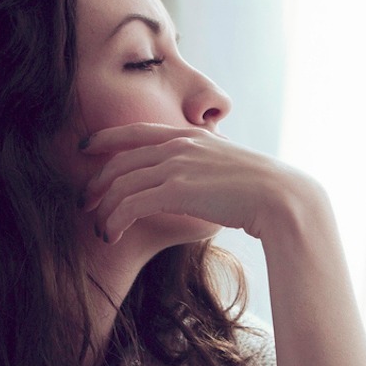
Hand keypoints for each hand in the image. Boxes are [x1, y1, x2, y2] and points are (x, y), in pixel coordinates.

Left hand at [80, 122, 323, 243]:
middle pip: (120, 160)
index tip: (85, 148)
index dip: (105, 138)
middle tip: (85, 203)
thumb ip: (205, 163)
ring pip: (121, 184)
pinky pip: (130, 204)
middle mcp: (178, 145)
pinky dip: (114, 220)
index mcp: (189, 135)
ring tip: (100, 229)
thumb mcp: (227, 163)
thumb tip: (198, 177)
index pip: (135, 131)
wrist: (280, 196)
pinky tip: (112, 235)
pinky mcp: (176, 190)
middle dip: (96, 182)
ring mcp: (176, 166)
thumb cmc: (260, 188)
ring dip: (104, 209)